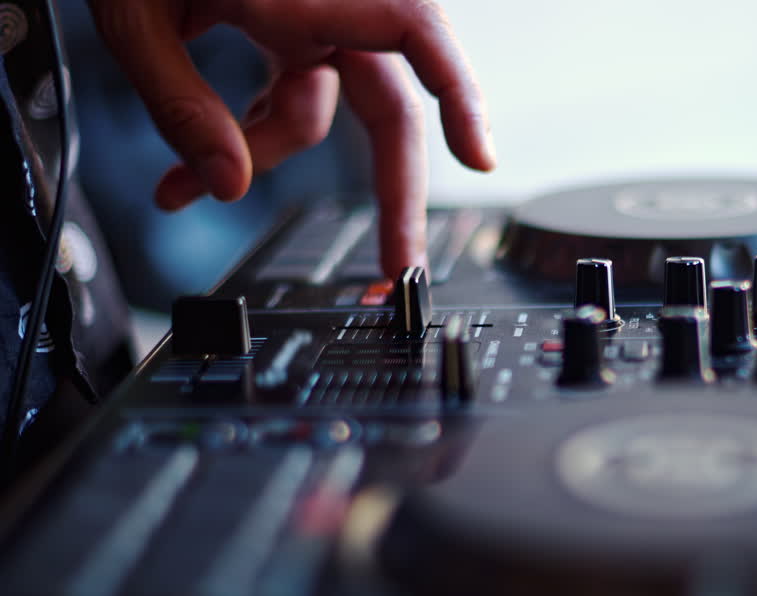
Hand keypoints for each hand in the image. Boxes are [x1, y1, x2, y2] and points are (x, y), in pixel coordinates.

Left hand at [87, 0, 496, 279]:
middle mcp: (330, 1)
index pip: (416, 33)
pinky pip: (292, 92)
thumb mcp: (133, 17)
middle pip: (388, 105)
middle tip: (396, 265)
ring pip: (320, 111)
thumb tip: (225, 183)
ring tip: (182, 188)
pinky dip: (251, 130)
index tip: (480, 159)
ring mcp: (313, 14)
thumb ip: (180, 102)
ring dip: (261, 154)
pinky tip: (198, 162)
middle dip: (390, 193)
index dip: (461, 96)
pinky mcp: (287, 23)